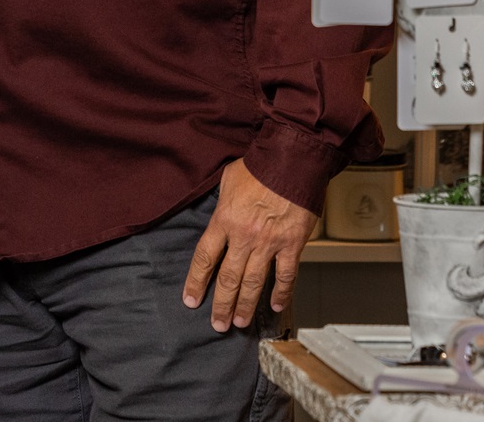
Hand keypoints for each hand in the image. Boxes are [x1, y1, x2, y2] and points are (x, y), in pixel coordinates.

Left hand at [182, 159, 317, 332]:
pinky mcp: (292, 244)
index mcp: (224, 220)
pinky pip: (286, 275)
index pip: (205, 258)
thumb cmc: (259, 166)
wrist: (292, 160)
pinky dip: (281, 293)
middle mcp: (244, 236)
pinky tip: (275, 306)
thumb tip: (219, 214)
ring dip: (246, 305)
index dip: (196, 282)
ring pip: (254, 282)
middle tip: (218, 323)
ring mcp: (269, 243)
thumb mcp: (227, 181)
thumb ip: (222, 203)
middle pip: (228, 278)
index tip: (191, 300)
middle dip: (221, 304)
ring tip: (240, 322)